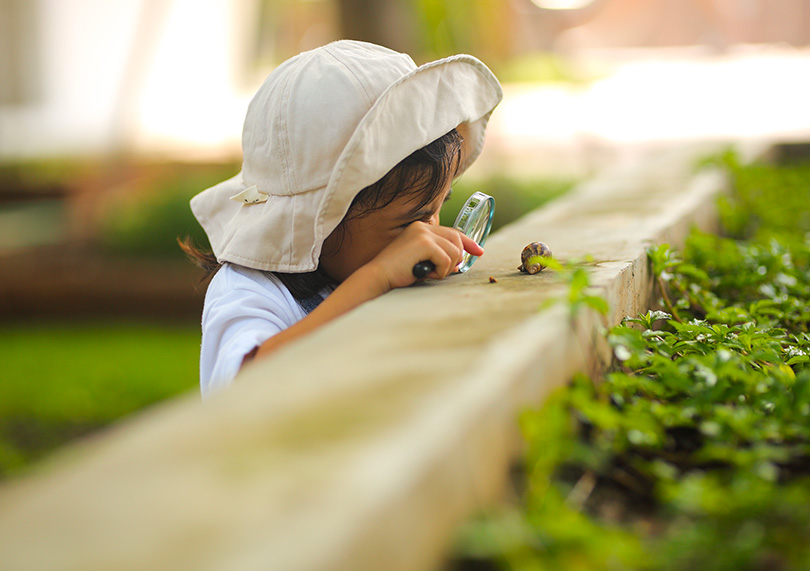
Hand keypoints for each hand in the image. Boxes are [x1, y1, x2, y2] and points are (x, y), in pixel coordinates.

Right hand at [364, 222, 484, 290]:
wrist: (379, 276)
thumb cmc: (398, 273)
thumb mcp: (421, 259)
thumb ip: (438, 254)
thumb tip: (461, 259)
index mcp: (421, 228)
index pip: (452, 232)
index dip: (468, 242)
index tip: (479, 251)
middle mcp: (423, 227)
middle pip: (456, 240)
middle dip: (455, 259)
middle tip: (441, 271)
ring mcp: (423, 233)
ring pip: (454, 252)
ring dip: (445, 268)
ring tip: (428, 273)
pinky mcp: (424, 243)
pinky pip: (446, 260)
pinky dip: (439, 272)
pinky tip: (424, 273)